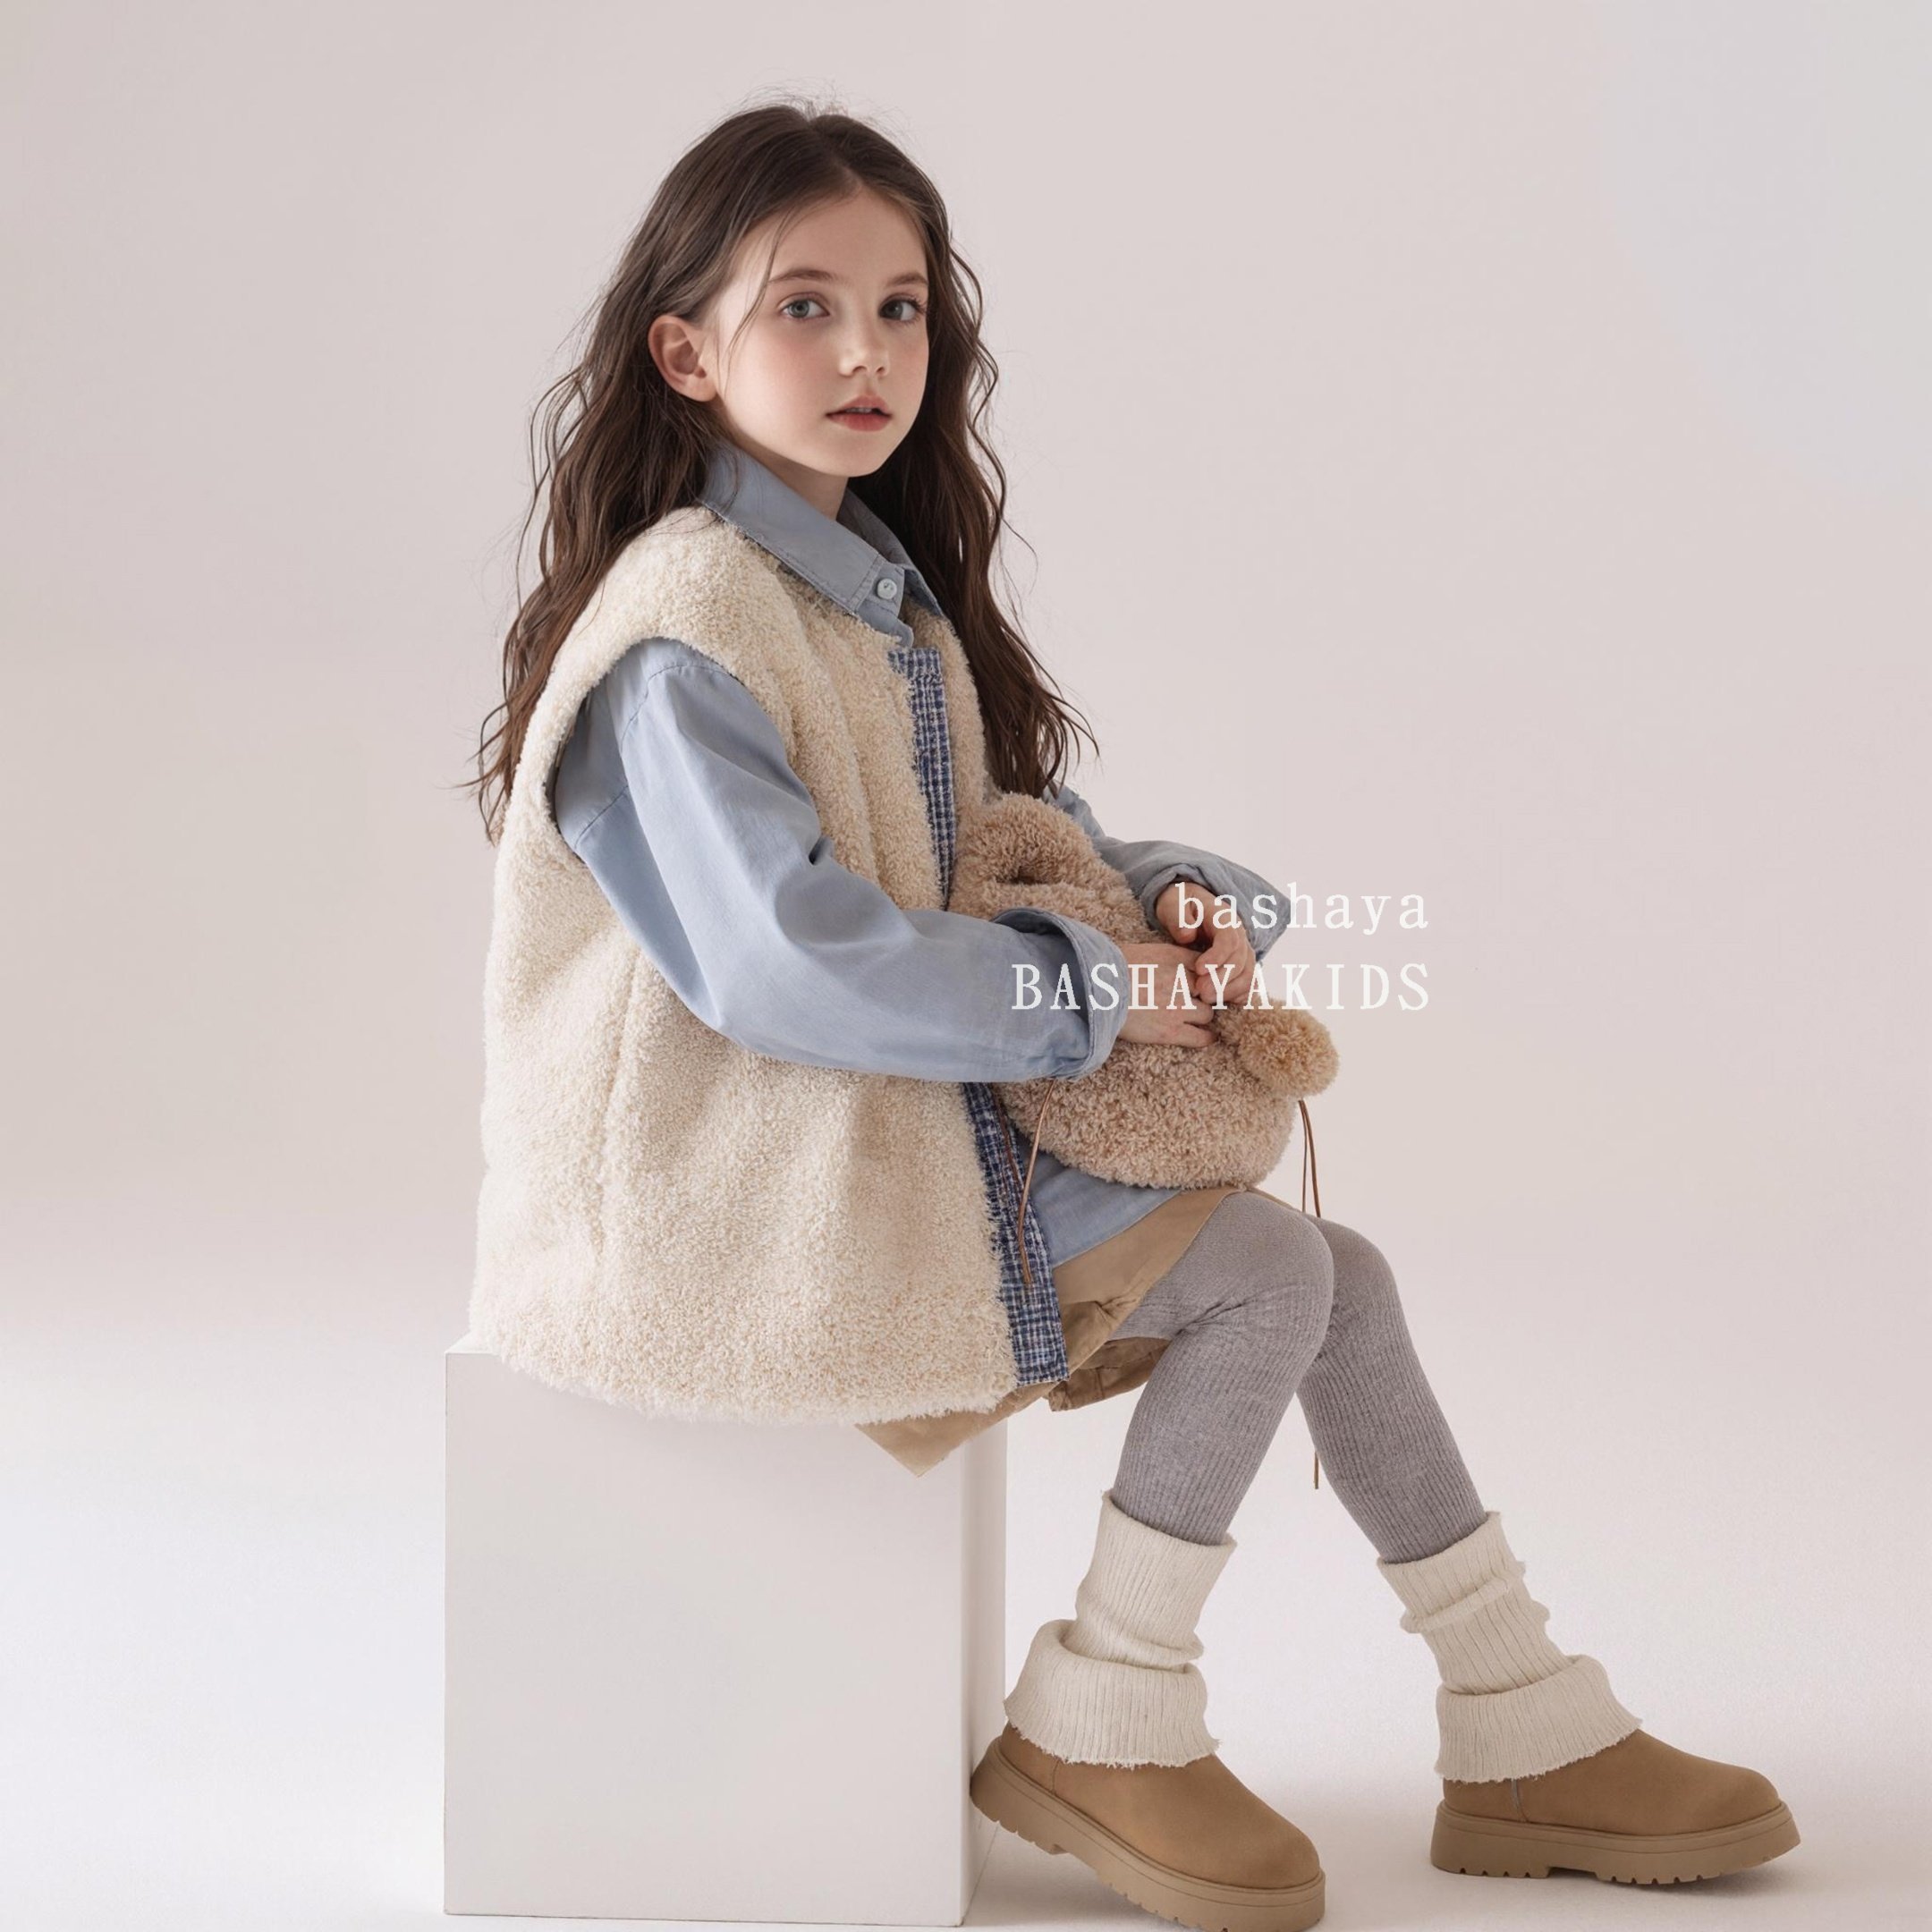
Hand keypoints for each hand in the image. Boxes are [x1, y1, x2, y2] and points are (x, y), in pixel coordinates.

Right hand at [1117, 942, 1217, 1046]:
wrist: (1096, 989)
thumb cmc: (1111, 969)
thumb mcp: (1143, 950)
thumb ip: (1165, 957)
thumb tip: (1169, 965)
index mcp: (1176, 958)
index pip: (1208, 966)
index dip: (1206, 976)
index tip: (1202, 982)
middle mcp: (1183, 981)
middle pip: (1211, 989)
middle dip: (1207, 995)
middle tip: (1200, 1000)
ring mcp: (1179, 1007)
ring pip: (1208, 1013)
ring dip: (1203, 1015)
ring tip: (1198, 1019)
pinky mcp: (1170, 1030)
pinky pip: (1200, 1037)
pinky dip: (1206, 1037)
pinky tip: (1208, 1037)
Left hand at [1152, 880, 1257, 1006]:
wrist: (1188, 907)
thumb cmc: (1180, 906)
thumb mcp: (1173, 905)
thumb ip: (1178, 918)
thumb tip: (1187, 935)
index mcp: (1224, 918)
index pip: (1229, 938)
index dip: (1218, 956)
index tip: (1199, 970)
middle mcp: (1239, 935)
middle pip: (1240, 959)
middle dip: (1222, 979)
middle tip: (1201, 992)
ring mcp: (1243, 951)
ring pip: (1248, 973)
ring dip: (1230, 990)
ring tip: (1207, 999)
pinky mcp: (1241, 965)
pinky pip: (1248, 983)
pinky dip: (1239, 995)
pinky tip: (1222, 1003)